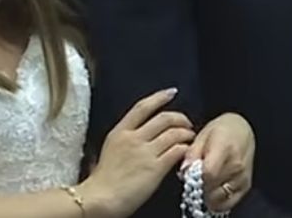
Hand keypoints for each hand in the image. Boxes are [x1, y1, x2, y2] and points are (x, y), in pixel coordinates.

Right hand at [79, 89, 196, 217]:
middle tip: (187, 123)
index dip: (159, 97)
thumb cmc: (102, 179)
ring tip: (191, 138)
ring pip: (174, 133)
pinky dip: (185, 149)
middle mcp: (133, 138)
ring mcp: (145, 152)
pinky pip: (177, 151)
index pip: (142, 107)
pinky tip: (187, 152)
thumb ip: (122, 140)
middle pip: (164, 118)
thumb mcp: (108, 150)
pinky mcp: (155, 168)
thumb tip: (133, 135)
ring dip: (187, 134)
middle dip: (180, 118)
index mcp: (120, 131)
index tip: (172, 92)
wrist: (100, 198)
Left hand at [184, 113, 254, 212]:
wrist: (243, 130)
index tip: (188, 173)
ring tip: (203, 182)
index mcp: (224, 149)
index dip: (194, 177)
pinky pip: (228, 202)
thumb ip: (192, 152)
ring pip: (218, 198)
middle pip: (211, 188)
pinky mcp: (246, 186)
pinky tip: (211, 191)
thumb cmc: (220, 130)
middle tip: (193, 178)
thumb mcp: (203, 134)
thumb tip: (184, 170)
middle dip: (198, 186)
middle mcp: (237, 166)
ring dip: (206, 195)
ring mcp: (242, 178)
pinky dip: (217, 201)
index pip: (208, 173)